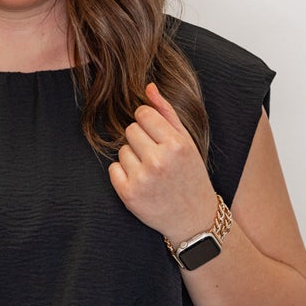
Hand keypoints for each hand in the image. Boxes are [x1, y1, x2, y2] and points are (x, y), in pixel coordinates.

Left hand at [107, 81, 218, 247]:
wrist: (193, 219)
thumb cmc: (190, 176)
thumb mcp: (186, 142)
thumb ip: (167, 113)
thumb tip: (148, 86)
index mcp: (176, 144)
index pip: (143, 113)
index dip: (149, 123)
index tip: (157, 136)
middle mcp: (158, 161)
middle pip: (130, 129)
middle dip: (141, 140)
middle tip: (156, 158)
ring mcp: (142, 179)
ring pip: (122, 150)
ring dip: (132, 158)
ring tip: (151, 173)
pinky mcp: (128, 195)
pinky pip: (113, 169)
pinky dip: (123, 175)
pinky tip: (141, 183)